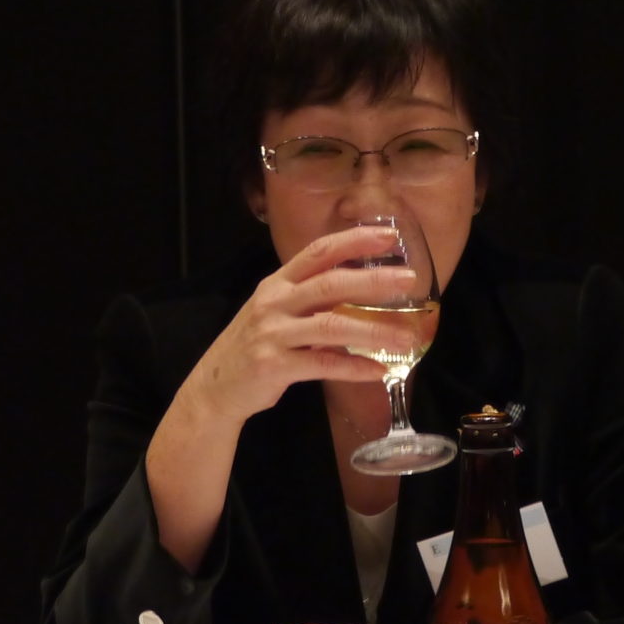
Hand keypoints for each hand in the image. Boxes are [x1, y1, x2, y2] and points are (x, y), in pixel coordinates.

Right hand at [178, 227, 428, 428]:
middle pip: (329, 283)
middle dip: (372, 280)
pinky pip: (323, 364)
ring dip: (373, 330)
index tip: (388, 236)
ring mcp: (273, 334)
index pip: (319, 252)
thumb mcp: (276, 312)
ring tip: (406, 336)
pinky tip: (378, 370)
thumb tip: (364, 290)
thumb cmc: (254, 346)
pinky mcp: (275, 365)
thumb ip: (311, 299)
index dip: (354, 241)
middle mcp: (275, 302)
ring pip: (332, 326)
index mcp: (278, 283)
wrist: (214, 387)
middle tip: (409, 279)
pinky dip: (354, 368)